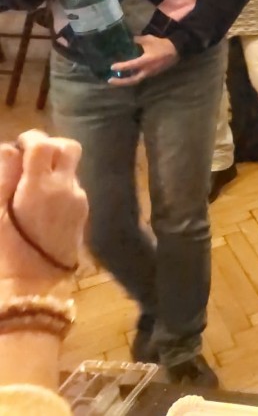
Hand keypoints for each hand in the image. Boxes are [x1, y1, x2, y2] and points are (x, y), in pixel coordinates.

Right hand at [0, 130, 87, 295]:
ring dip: (54, 167)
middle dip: (50, 145)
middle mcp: (65, 188)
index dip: (30, 138)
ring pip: (71, 168)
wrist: (35, 284)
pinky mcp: (82, 213)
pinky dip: (59, 185)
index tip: (18, 146)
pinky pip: (73, 187)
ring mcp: (78, 200)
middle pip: (69, 147)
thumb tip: (9, 149)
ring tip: (31, 184)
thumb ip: (4, 177)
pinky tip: (42, 203)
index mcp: (39, 186)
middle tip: (30, 157)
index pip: (44, 144)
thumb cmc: (6, 250)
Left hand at [108, 35, 179, 85]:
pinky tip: (128, 74)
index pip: (130, 66)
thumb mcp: (149, 39)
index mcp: (145, 61)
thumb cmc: (162, 44)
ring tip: (117, 79)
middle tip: (110, 81)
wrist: (176, 50)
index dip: (120, 67)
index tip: (111, 67)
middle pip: (132, 80)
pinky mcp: (153, 73)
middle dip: (121, 82)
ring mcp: (151, 73)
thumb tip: (130, 40)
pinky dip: (133, 77)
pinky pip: (141, 77)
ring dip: (126, 80)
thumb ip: (137, 40)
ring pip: (136, 80)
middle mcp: (147, 70)